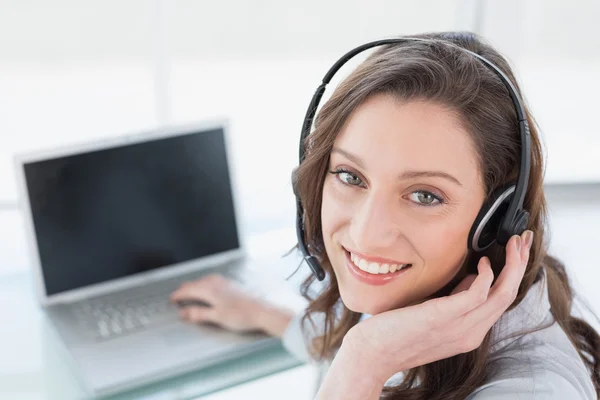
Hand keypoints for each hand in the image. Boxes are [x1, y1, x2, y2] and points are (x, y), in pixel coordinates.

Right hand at [170, 274, 266, 332]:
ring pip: (203, 281)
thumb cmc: (242, 315)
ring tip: (190, 292)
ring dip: (195, 286)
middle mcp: (216, 283)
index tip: (172, 299)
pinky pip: (212, 281)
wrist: (261, 312)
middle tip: (177, 296)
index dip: (178, 295)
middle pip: (195, 283)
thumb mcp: (216, 317)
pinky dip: (204, 285)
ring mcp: (224, 282)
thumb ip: (199, 314)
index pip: (189, 290)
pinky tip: (208, 289)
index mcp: (210, 290)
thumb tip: (184, 312)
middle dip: (185, 289)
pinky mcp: (231, 285)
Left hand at [342, 230, 533, 384]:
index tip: (518, 251)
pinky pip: (478, 294)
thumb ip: (455, 301)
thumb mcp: (434, 315)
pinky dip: (486, 275)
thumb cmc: (396, 332)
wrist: (372, 354)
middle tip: (525, 240)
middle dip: (521, 264)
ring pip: (502, 295)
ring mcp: (459, 327)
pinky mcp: (443, 317)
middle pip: (509, 296)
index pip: (502, 302)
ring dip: (513, 265)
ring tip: (515, 243)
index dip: (514, 274)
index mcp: (469, 333)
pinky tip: (483, 262)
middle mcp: (470, 333)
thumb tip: (473, 277)